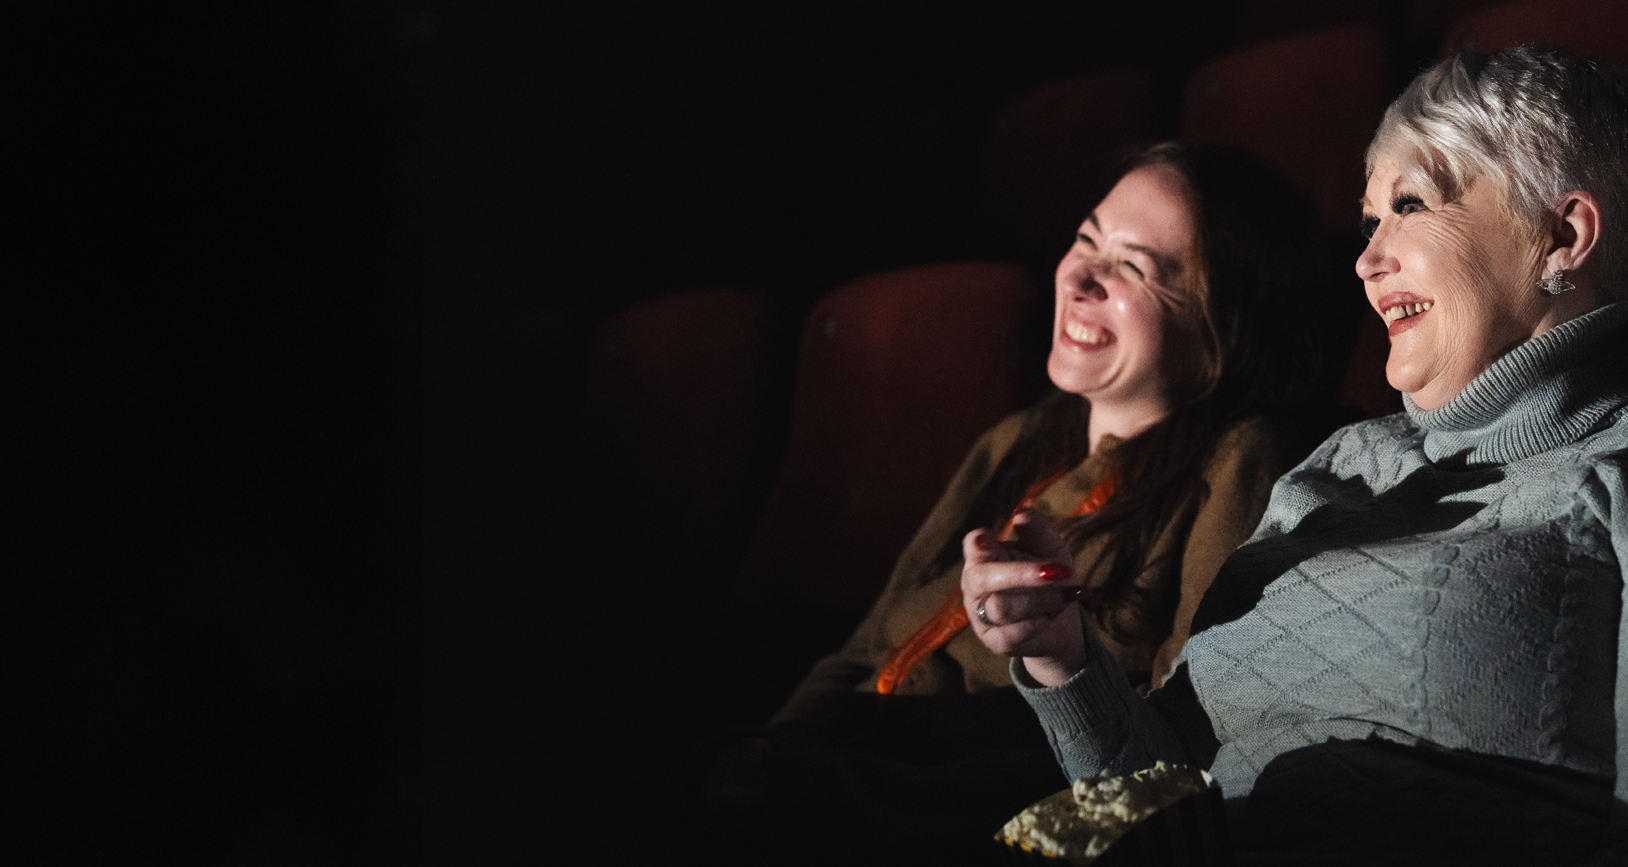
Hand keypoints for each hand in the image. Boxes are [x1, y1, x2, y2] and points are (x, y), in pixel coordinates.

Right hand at [961, 508, 1088, 685]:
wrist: (1062, 619)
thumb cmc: (1051, 574)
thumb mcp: (1051, 548)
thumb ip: (1036, 529)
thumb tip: (1020, 514)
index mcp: (984, 555)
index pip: (972, 545)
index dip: (978, 542)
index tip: (987, 538)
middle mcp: (975, 584)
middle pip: (982, 578)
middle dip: (1023, 574)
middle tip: (1062, 570)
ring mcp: (980, 614)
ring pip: (1002, 608)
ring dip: (1043, 600)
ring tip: (1068, 594)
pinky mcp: (993, 641)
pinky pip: (1010, 635)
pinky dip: (1038, 623)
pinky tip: (1054, 614)